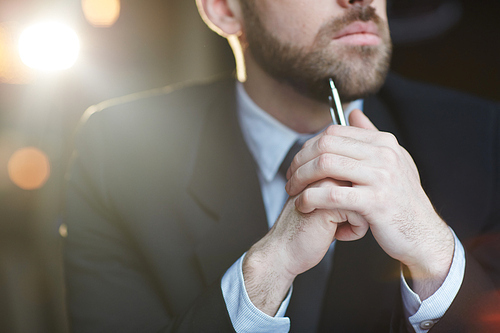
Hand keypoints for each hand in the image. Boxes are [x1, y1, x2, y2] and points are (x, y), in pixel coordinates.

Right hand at [242, 178, 359, 315]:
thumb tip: (368, 188)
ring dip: (355, 222)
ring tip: (335, 228)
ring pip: (366, 203)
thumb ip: (340, 189)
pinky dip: (354, 232)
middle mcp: (325, 174)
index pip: (359, 183)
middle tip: (335, 223)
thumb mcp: (322, 202)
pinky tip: (334, 235)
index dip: (353, 203)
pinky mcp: (331, 205)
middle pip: (364, 191)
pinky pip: (362, 217)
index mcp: (323, 171)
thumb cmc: (303, 231)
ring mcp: (327, 187)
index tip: (333, 214)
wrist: (282, 251)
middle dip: (357, 211)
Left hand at [286, 109, 454, 298]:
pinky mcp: (376, 203)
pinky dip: (310, 198)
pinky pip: (332, 195)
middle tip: (289, 178)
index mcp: (384, 142)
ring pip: (325, 165)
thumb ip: (371, 137)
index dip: (308, 147)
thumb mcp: (393, 162)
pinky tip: (303, 205)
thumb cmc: (401, 201)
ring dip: (300, 178)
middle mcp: (384, 154)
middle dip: (300, 161)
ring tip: (292, 191)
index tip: (297, 163)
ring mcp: (382, 177)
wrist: (422, 235)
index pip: (333, 132)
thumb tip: (353, 114)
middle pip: (325, 145)